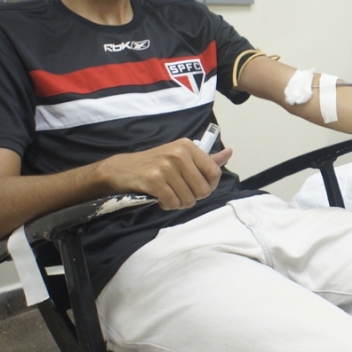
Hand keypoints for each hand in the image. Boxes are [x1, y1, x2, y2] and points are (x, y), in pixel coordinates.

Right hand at [96, 138, 232, 209]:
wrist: (122, 169)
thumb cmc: (155, 163)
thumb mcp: (181, 156)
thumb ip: (207, 158)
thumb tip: (229, 152)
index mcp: (188, 146)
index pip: (214, 173)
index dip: (209, 186)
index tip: (198, 188)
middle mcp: (179, 153)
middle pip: (203, 189)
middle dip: (193, 197)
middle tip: (181, 193)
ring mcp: (166, 166)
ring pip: (188, 199)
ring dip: (180, 203)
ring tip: (170, 195)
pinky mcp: (154, 180)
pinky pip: (172, 202)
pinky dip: (168, 205)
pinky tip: (161, 198)